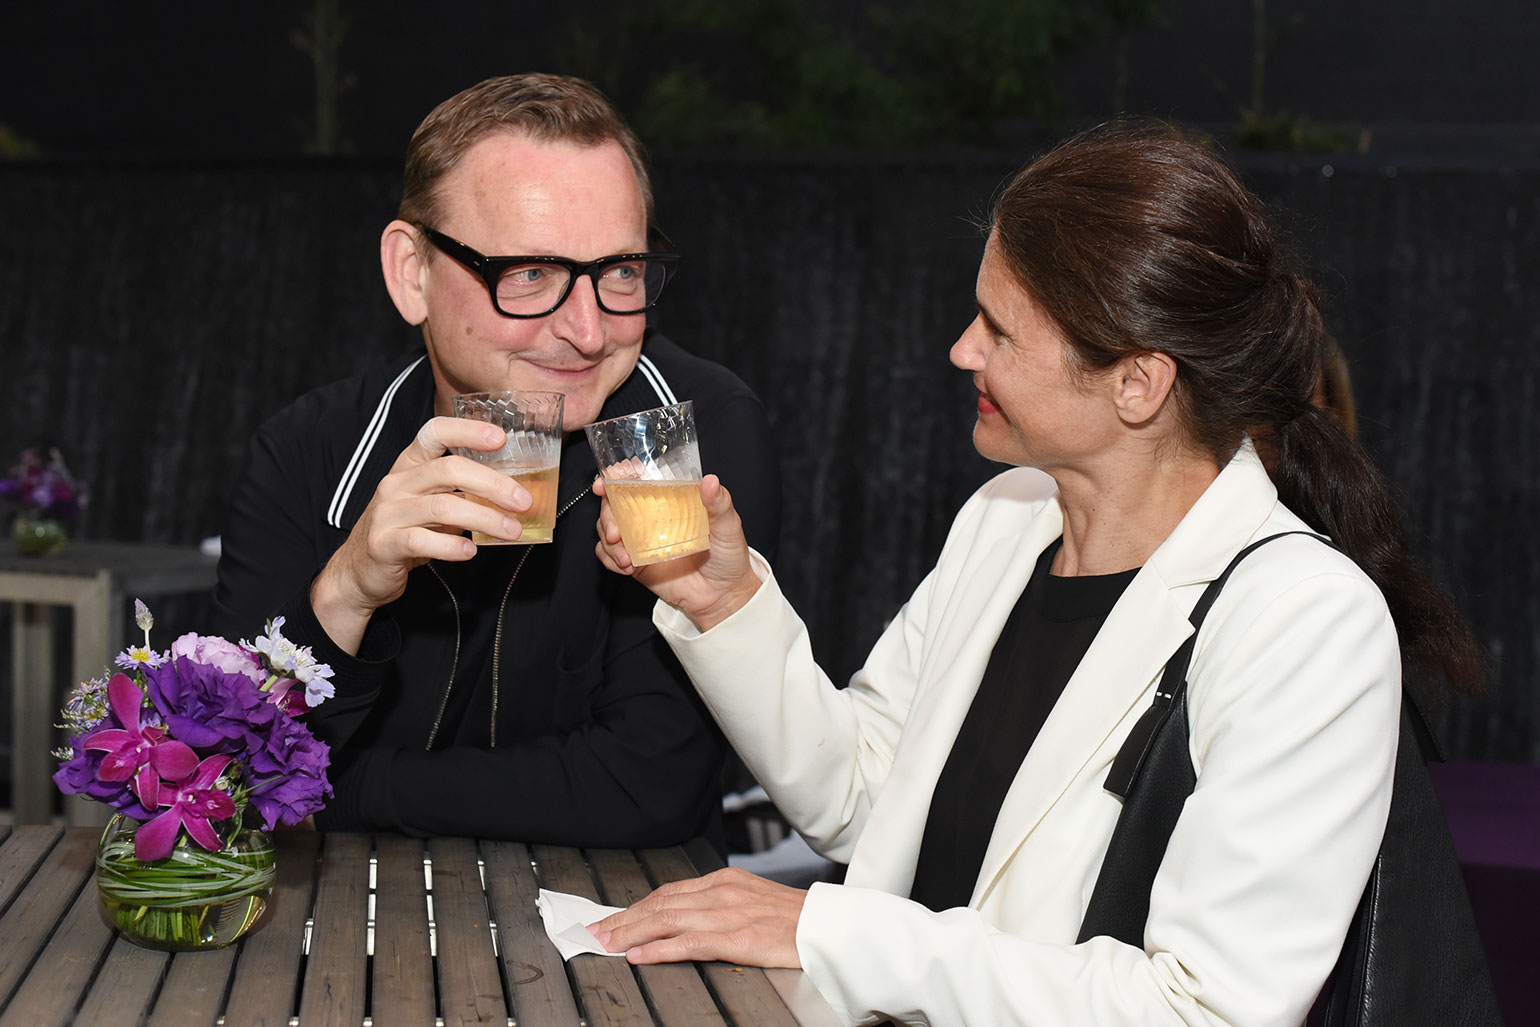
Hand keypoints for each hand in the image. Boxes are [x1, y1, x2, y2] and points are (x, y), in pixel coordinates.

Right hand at [311, 416, 531, 652]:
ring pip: (442, 507)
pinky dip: (452, 546)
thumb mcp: (431, 504)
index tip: (501, 438)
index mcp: (409, 465)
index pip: (434, 432)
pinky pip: (422, 541)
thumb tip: (513, 494)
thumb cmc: (405, 531)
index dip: (468, 431)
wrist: (359, 572)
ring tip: (512, 531)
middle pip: (449, 470)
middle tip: (523, 501)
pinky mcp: (383, 544)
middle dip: (493, 484)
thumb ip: (461, 493)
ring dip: (484, 519)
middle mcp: (396, 483)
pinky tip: (471, 552)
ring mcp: (387, 512)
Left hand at [589, 867, 806, 967]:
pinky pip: (687, 943)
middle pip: (660, 904)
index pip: (669, 892)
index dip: (637, 906)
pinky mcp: (735, 937)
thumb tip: (687, 919)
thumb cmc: (796, 918)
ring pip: (666, 921)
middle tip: (597, 931)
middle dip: (624, 919)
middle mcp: (720, 892)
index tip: (615, 918)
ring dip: (630, 933)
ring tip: (608, 943)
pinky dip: (658, 949)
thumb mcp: (753, 899)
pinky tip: (639, 956)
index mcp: (724, 881)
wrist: (827, 926)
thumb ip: (721, 904)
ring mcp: (726, 914)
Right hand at [593, 474, 761, 631]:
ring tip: (625, 557)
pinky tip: (626, 566)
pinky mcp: (636, 562)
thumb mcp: (729, 525)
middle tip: (615, 532)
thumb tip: (709, 481)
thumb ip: (719, 503)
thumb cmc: (729, 557)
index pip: (637, 480)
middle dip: (607, 515)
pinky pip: (609, 556)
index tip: (606, 483)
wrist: (723, 596)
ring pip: (607, 529)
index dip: (617, 477)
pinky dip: (610, 559)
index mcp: (670, 500)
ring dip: (608, 540)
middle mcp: (651, 517)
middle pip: (614, 504)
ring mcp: (641, 539)